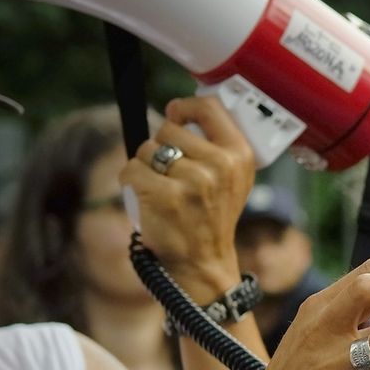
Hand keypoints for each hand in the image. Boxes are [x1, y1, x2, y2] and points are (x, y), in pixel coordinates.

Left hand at [120, 95, 255, 300]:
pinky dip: (131, 183)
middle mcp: (220, 166)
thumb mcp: (232, 178)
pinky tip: (146, 199)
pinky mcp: (164, 196)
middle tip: (172, 175)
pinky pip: (131, 170)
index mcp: (239, 155)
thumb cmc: (212, 216)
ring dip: (145, 167)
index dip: (184, 107)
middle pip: (168, 129)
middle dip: (161, 147)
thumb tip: (175, 111)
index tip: (175, 115)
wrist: (203, 262)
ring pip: (147, 150)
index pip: (208, 107)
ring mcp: (193, 182)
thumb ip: (214, 143)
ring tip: (162, 190)